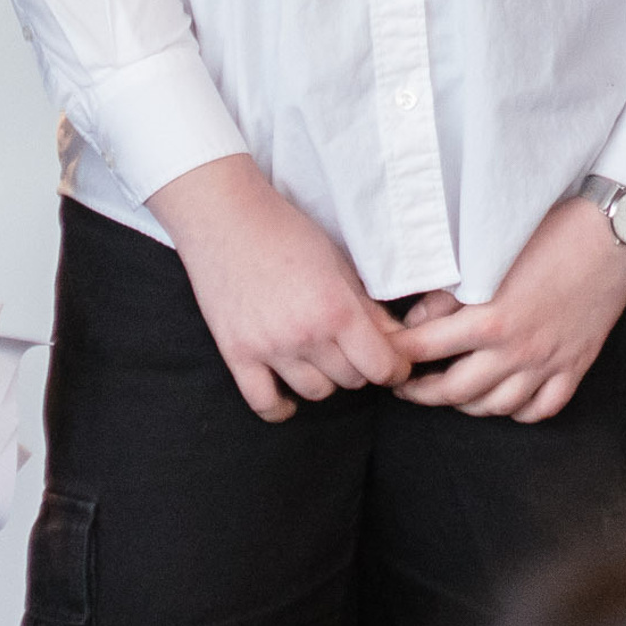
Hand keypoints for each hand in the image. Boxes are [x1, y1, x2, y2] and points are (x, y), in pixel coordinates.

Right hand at [148, 154, 407, 421]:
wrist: (227, 220)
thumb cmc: (288, 233)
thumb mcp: (339, 264)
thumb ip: (368, 308)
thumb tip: (398, 341)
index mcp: (336, 309)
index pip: (381, 366)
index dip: (395, 368)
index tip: (394, 362)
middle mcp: (304, 335)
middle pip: (352, 380)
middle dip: (361, 367)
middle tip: (356, 348)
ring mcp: (268, 348)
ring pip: (315, 392)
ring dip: (325, 379)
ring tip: (322, 357)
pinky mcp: (237, 355)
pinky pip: (264, 404)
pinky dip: (280, 406)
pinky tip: (288, 393)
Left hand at [393, 196, 625, 423]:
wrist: (614, 235)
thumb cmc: (553, 233)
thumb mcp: (491, 255)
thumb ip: (450, 293)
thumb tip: (418, 320)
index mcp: (491, 320)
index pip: (426, 349)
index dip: (397, 352)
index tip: (384, 352)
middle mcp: (516, 352)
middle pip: (454, 392)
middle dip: (421, 392)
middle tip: (406, 385)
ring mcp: (547, 365)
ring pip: (494, 408)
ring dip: (465, 405)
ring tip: (451, 392)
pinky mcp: (574, 368)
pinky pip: (539, 410)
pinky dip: (518, 411)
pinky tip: (505, 399)